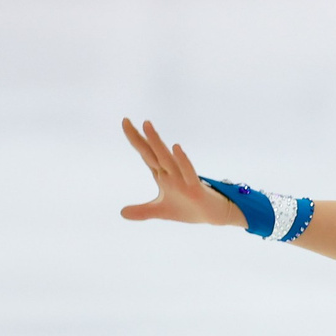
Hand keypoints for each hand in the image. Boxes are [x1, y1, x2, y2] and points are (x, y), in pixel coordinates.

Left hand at [119, 118, 244, 226]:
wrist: (213, 215)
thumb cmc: (189, 208)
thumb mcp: (161, 212)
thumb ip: (142, 211)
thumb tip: (122, 213)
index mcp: (162, 174)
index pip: (146, 153)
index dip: (135, 139)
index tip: (125, 122)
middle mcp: (171, 172)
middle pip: (152, 152)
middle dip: (139, 137)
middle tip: (125, 120)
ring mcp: (182, 178)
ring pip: (166, 158)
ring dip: (156, 142)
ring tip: (146, 125)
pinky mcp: (194, 187)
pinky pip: (188, 171)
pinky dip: (182, 160)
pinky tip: (176, 147)